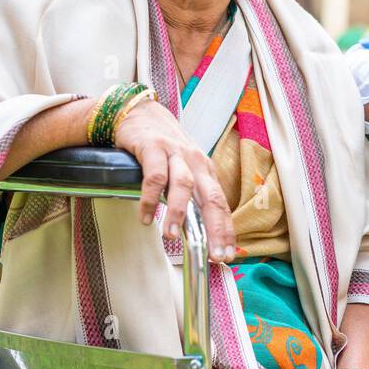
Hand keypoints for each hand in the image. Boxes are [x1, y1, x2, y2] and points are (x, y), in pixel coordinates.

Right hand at [112, 99, 235, 260]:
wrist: (139, 113)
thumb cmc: (163, 148)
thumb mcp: (182, 170)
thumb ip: (189, 196)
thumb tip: (199, 233)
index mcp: (206, 171)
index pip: (221, 205)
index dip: (226, 231)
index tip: (228, 255)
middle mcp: (196, 162)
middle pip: (211, 197)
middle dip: (215, 227)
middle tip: (213, 254)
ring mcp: (175, 153)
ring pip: (183, 185)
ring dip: (179, 213)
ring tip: (171, 237)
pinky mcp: (152, 147)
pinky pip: (154, 176)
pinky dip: (150, 199)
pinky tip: (145, 218)